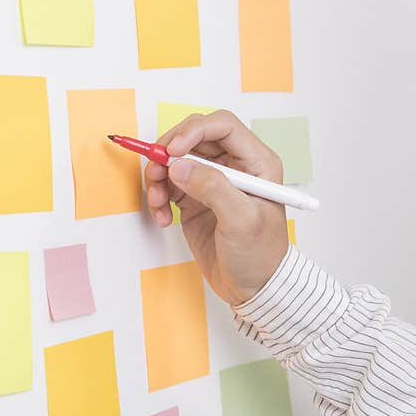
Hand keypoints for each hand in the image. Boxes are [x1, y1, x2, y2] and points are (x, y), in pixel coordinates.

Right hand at [145, 110, 288, 305]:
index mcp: (256, 162)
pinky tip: (161, 217)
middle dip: (169, 153)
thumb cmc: (260, 255)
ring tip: (157, 202)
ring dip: (159, 176)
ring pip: (176, 160)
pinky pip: (168, 184)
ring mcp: (212, 182)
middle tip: (155, 172)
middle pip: (193, 138)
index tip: (172, 150)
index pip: (222, 126)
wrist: (253, 289)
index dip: (194, 130)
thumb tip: (179, 166)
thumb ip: (212, 188)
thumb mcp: (241, 221)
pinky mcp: (194, 199)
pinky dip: (158, 196)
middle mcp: (233, 166)